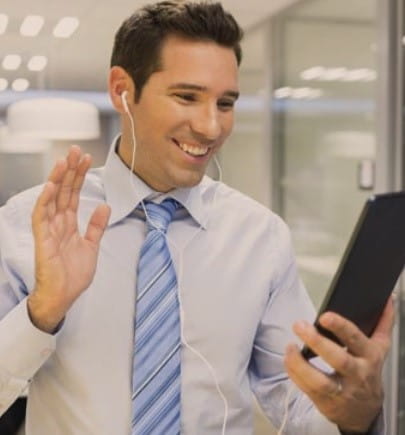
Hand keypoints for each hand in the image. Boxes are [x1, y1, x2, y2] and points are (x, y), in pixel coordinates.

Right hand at [28, 146, 110, 332]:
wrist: (64, 296)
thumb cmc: (74, 274)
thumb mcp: (92, 246)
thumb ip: (96, 226)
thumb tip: (104, 206)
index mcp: (69, 223)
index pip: (74, 194)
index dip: (80, 176)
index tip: (87, 159)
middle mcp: (58, 222)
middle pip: (64, 191)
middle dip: (70, 170)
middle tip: (76, 150)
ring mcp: (49, 229)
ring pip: (52, 198)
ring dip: (58, 179)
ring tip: (64, 160)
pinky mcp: (43, 240)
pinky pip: (42, 217)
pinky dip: (46, 201)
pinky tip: (51, 186)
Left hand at [284, 297, 393, 431]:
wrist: (365, 410)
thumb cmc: (367, 371)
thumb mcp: (379, 348)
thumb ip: (383, 323)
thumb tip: (387, 300)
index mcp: (369, 355)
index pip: (355, 339)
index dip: (341, 327)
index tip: (325, 316)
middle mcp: (357, 373)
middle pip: (338, 359)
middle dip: (317, 342)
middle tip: (299, 325)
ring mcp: (342, 390)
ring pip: (320, 381)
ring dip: (300, 364)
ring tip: (290, 346)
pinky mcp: (326, 401)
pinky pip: (307, 389)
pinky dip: (295, 373)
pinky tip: (288, 359)